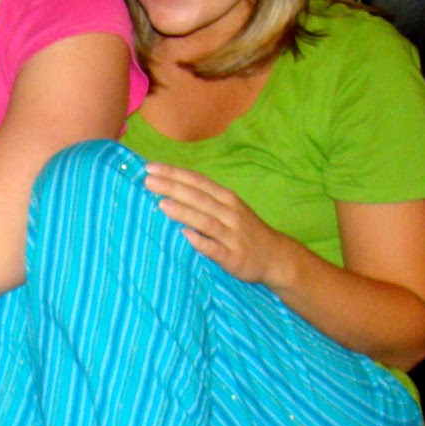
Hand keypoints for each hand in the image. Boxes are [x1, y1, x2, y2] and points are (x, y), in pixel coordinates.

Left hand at [143, 162, 291, 286]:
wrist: (276, 256)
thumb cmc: (244, 229)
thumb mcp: (229, 208)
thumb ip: (205, 199)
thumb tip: (170, 189)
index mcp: (226, 198)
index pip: (197, 181)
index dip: (174, 173)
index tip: (151, 168)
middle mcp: (230, 213)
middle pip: (198, 198)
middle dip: (172, 188)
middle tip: (148, 181)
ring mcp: (232, 235)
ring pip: (205, 221)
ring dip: (184, 212)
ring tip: (161, 204)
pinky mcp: (234, 257)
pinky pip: (214, 248)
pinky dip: (200, 241)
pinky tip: (184, 235)